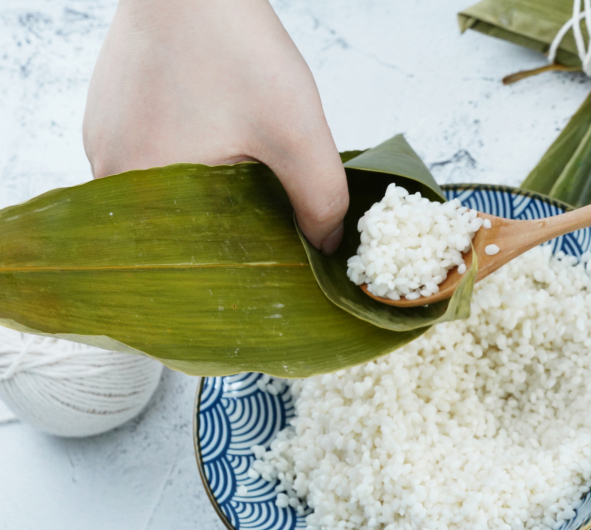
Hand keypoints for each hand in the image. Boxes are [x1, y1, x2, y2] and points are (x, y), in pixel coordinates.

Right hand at [84, 0, 349, 252]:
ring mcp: (102, 140)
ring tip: (246, 162)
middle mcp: (108, 172)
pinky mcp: (108, 115)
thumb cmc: (236, 48)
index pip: (191, 256)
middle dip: (229, 223)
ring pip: (168, 193)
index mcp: (143, 189)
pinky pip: (154, 160)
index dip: (240, 257)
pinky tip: (221, 136)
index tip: (277, 246)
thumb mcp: (297, 134)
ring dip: (210, 190)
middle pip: (179, 227)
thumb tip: (325, 247)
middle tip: (271, 202)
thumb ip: (320, 200)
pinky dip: (190, 159)